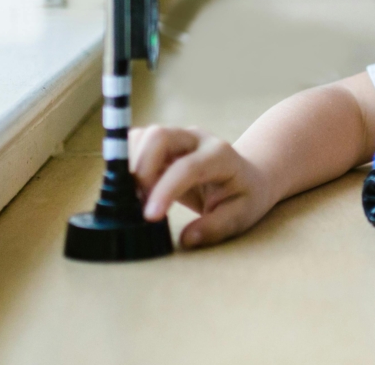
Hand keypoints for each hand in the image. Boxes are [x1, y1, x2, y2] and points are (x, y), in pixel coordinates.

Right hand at [128, 125, 276, 247]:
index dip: (165, 190)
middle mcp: (197, 139)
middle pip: (159, 136)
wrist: (247, 176)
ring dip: (131, 166)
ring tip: (138, 197)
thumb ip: (216, 227)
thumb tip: (187, 239)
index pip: (187, 167)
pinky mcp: (163, 142)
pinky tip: (135, 186)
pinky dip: (127, 162)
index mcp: (220, 155)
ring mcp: (178, 136)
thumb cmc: (244, 197)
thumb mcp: (241, 216)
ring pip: (143, 136)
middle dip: (141, 169)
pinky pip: (136, 142)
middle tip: (141, 203)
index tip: (150, 216)